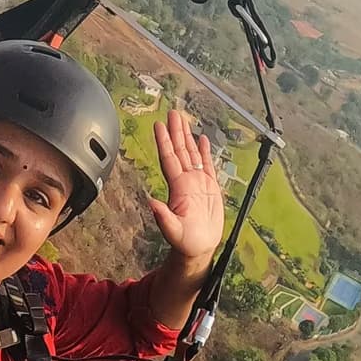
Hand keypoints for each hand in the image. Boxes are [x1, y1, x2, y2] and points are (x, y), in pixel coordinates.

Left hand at [145, 111, 224, 274]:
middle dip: (176, 131)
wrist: (199, 248)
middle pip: (180, 151)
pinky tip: (202, 139)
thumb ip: (163, 217)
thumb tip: (150, 202)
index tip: (158, 125)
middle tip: (173, 112)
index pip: (169, 159)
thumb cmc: (184, 242)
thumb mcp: (173, 231)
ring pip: (192, 154)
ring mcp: (197, 183)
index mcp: (178, 188)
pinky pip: (208, 165)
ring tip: (184, 119)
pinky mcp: (210, 187)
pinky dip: (205, 151)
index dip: (164, 142)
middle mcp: (186, 181)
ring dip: (187, 136)